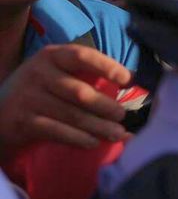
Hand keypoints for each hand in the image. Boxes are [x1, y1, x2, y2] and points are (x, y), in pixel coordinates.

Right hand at [0, 45, 131, 152]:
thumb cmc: (40, 91)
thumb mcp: (58, 74)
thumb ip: (88, 75)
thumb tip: (133, 80)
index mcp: (52, 56)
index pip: (83, 55)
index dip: (107, 66)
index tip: (128, 80)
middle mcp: (38, 73)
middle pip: (80, 92)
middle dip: (105, 106)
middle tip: (122, 115)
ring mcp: (28, 97)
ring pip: (72, 114)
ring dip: (98, 126)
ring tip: (117, 134)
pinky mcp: (22, 121)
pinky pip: (57, 131)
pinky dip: (78, 138)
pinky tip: (93, 142)